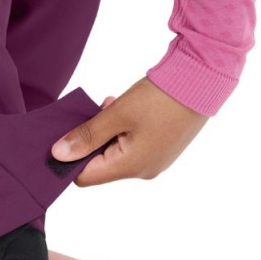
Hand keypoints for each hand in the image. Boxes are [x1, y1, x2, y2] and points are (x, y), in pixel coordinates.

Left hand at [50, 76, 208, 186]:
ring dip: (106, 131)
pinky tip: (124, 108)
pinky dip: (121, 130)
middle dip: (90, 140)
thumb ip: (86, 135)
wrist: (202, 82)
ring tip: (111, 106)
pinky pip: (131, 145)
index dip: (69, 160)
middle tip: (93, 112)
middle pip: (100, 165)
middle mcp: (143, 170)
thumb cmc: (160, 98)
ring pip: (115, 152)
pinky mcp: (162, 148)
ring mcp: (155, 160)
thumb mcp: (117, 114)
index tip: (63, 135)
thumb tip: (58, 154)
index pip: (85, 177)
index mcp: (130, 167)